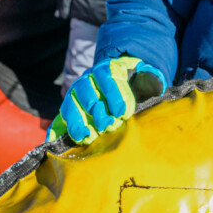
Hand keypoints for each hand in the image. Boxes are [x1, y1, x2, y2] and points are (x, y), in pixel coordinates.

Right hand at [47, 56, 166, 143]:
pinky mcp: (68, 110)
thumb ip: (149, 77)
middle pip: (87, 94)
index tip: (122, 112)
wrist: (115, 80)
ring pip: (70, 106)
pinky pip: (59, 119)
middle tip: (108, 126)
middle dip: (97, 111)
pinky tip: (54, 142)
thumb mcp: (141, 75)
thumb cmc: (130, 81)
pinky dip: (56, 130)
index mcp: (105, 70)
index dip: (114, 95)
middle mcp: (86, 81)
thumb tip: (158, 82)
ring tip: (86, 137)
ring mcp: (75, 95)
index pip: (107, 79)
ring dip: (77, 122)